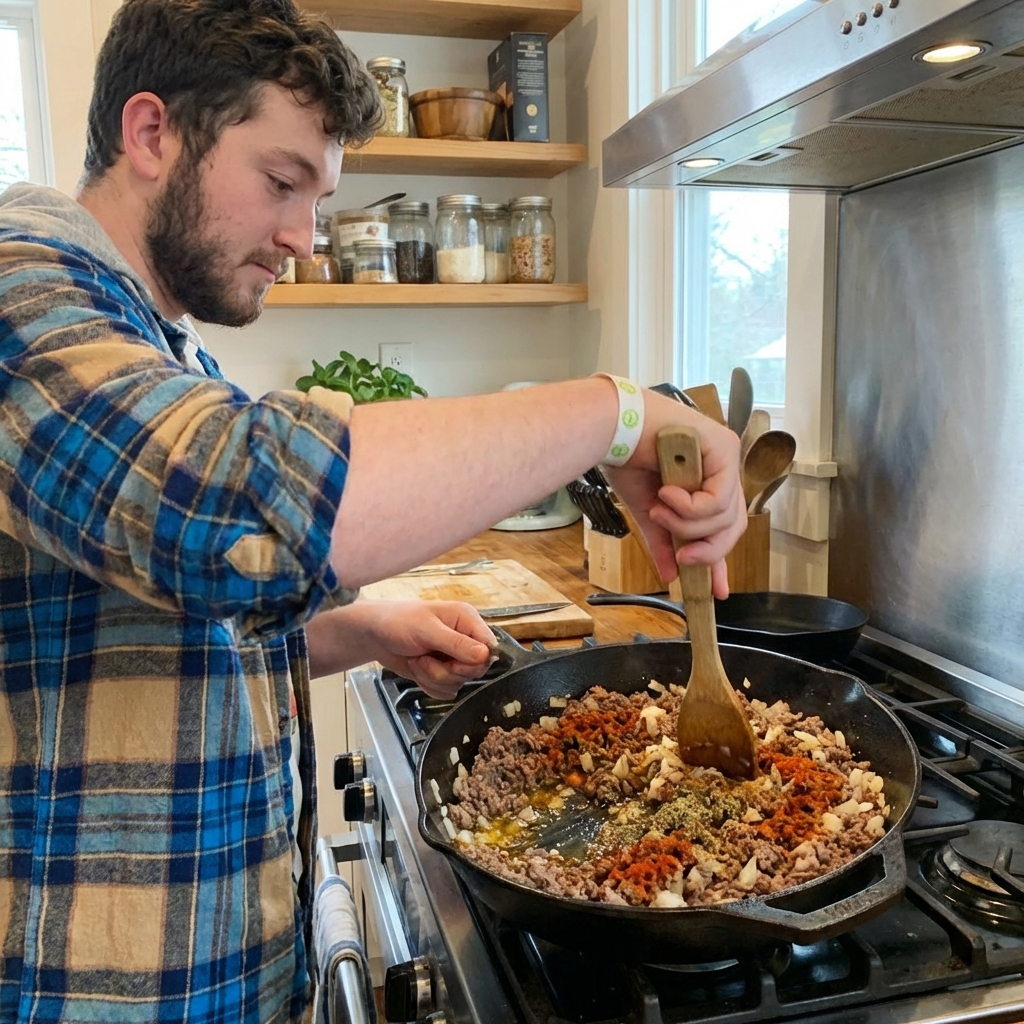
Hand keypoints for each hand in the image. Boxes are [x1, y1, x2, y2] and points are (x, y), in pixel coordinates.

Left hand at [362, 600, 496, 698]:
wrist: (375, 635)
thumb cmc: (398, 622)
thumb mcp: (427, 630)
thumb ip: (456, 643)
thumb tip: (485, 655)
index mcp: (467, 620)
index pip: (489, 647)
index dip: (475, 661)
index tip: (453, 663)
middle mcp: (465, 640)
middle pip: (475, 670)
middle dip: (447, 671)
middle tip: (426, 659)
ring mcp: (454, 658)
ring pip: (459, 683)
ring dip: (434, 677)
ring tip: (418, 660)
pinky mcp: (443, 673)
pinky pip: (447, 691)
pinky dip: (429, 685)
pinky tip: (417, 669)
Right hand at [602, 391, 746, 598]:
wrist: (611, 428)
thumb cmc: (627, 460)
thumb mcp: (649, 511)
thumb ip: (664, 541)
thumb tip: (669, 576)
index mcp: (707, 481)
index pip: (723, 527)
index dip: (720, 560)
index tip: (717, 591)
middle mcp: (722, 468)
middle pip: (732, 526)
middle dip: (707, 550)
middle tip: (683, 561)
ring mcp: (726, 456)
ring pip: (724, 517)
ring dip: (687, 524)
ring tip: (659, 511)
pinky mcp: (724, 448)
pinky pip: (717, 500)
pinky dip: (690, 508)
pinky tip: (667, 495)